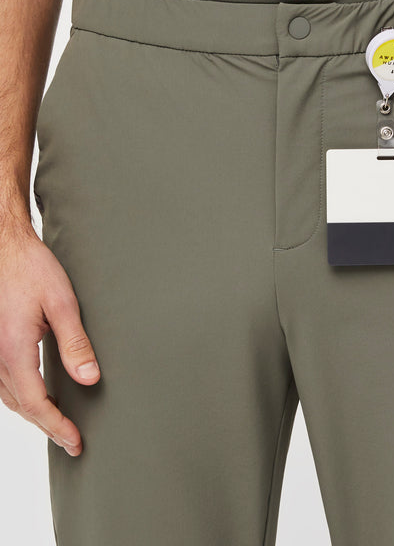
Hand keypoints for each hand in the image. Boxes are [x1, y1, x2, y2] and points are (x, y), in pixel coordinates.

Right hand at [0, 225, 100, 454]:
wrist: (4, 247)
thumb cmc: (31, 269)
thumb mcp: (61, 304)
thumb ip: (75, 343)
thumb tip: (89, 379)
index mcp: (14, 350)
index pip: (37, 403)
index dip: (57, 426)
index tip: (75, 442)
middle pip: (21, 405)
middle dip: (47, 426)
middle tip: (71, 441)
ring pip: (9, 396)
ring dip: (34, 413)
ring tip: (59, 424)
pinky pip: (4, 381)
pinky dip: (22, 396)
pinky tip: (38, 394)